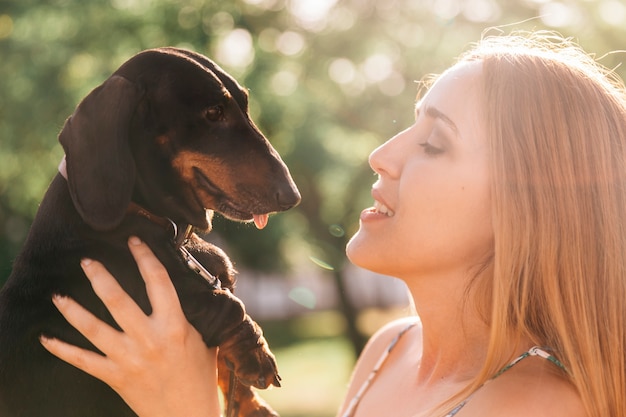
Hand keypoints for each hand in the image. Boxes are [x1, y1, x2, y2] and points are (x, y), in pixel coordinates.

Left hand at [40, 236, 220, 416]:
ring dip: (73, 309)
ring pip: (94, 328)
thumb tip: (196, 291)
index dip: (144, 257)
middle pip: (118, 299)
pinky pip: (83, 360)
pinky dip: (62, 350)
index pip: (158, 281)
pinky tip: (46, 339)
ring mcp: (129, 358)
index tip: (134, 242)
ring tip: (58, 295)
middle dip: (99, 276)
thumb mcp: (205, 340)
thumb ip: (194, 316)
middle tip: (86, 261)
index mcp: (175, 325)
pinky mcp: (115, 376)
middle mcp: (149, 338)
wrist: (189, 416)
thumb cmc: (200, 377)